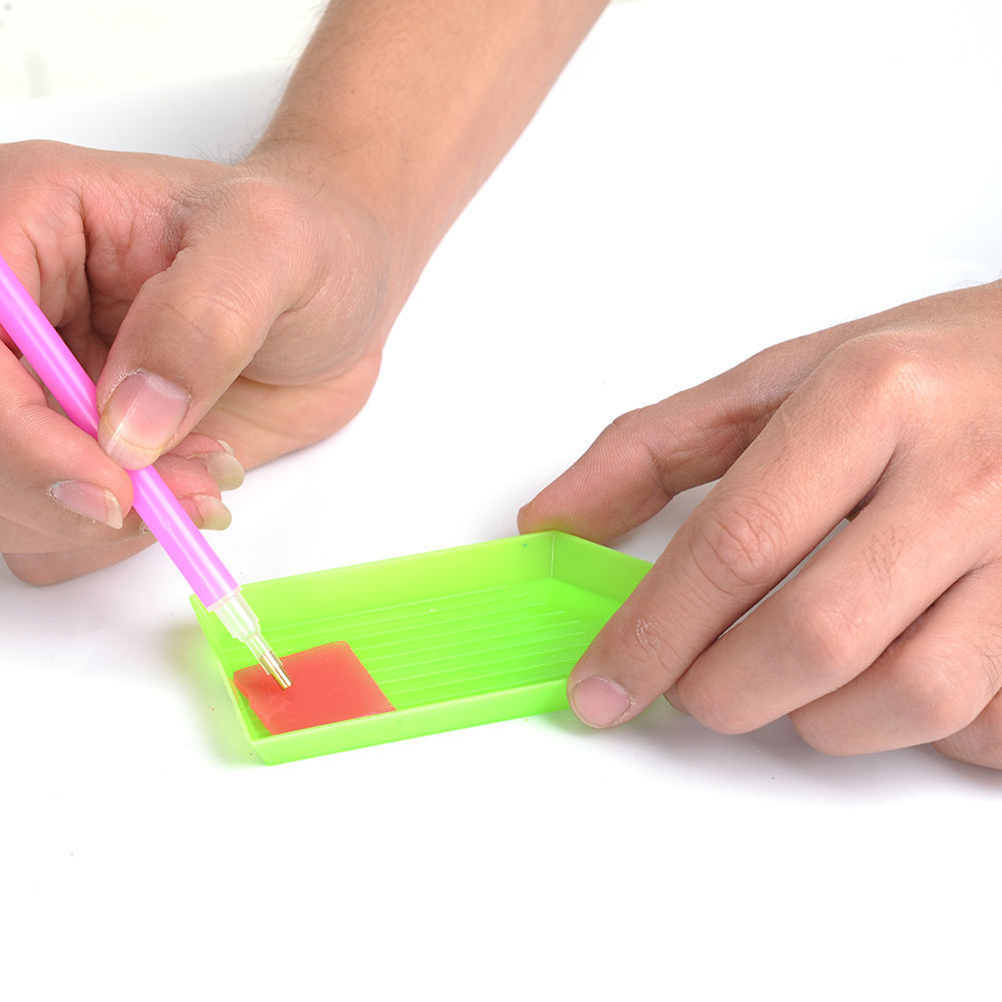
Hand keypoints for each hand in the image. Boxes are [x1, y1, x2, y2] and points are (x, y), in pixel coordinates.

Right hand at [0, 140, 399, 584]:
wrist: (336, 298)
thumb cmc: (305, 244)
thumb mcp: (272, 247)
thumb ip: (201, 322)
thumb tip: (128, 425)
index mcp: (31, 228)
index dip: (12, 424)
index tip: (105, 479)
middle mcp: (20, 319)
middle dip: (61, 486)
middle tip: (172, 494)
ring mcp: (45, 389)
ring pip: (6, 491)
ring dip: (102, 516)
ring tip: (204, 480)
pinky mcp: (82, 447)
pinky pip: (58, 524)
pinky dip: (123, 531)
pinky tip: (197, 487)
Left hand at [520, 280, 1001, 769]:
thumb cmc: (920, 369)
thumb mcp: (780, 379)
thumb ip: (653, 450)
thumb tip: (551, 523)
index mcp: (872, 399)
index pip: (735, 543)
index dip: (651, 633)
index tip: (600, 687)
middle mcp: (963, 472)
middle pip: (814, 636)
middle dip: (724, 690)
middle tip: (696, 683)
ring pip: (910, 696)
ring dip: (820, 718)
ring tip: (793, 676)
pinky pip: (987, 720)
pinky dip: (919, 728)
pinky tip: (888, 676)